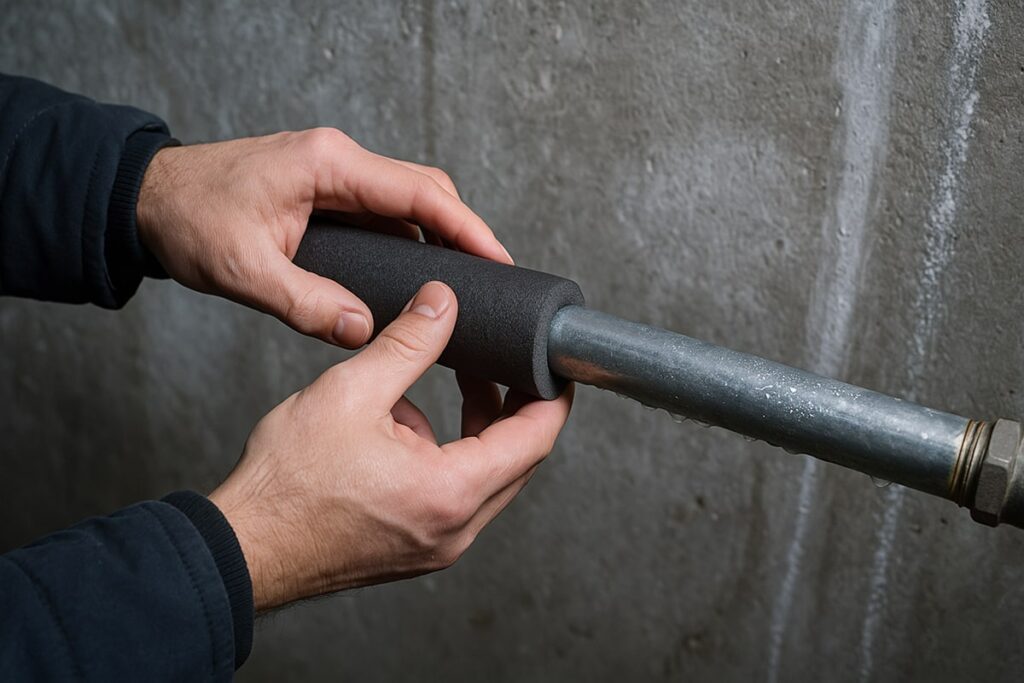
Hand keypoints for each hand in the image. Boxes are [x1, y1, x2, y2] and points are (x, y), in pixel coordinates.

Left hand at [136, 128, 511, 347]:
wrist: (146, 200)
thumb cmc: (187, 219)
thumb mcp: (244, 270)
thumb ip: (307, 303)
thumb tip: (363, 332)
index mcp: (328, 165)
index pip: (420, 192)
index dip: (467, 228)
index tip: (498, 261)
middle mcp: (338, 162)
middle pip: (424, 190)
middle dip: (462, 232)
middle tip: (490, 281)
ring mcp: (333, 177)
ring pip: (406, 202)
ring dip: (436, 237)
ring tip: (461, 284)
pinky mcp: (326, 195)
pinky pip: (381, 215)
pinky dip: (406, 241)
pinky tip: (414, 276)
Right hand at [209, 282, 572, 609]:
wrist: (244, 548)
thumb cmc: (287, 483)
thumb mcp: (351, 393)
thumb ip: (408, 343)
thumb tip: (443, 303)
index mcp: (451, 491)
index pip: (535, 438)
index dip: (552, 394)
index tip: (554, 364)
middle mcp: (455, 528)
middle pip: (517, 459)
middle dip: (511, 404)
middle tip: (499, 361)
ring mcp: (437, 545)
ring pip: (484, 477)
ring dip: (474, 428)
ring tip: (441, 380)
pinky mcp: (415, 548)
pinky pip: (453, 494)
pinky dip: (444, 454)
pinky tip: (400, 423)